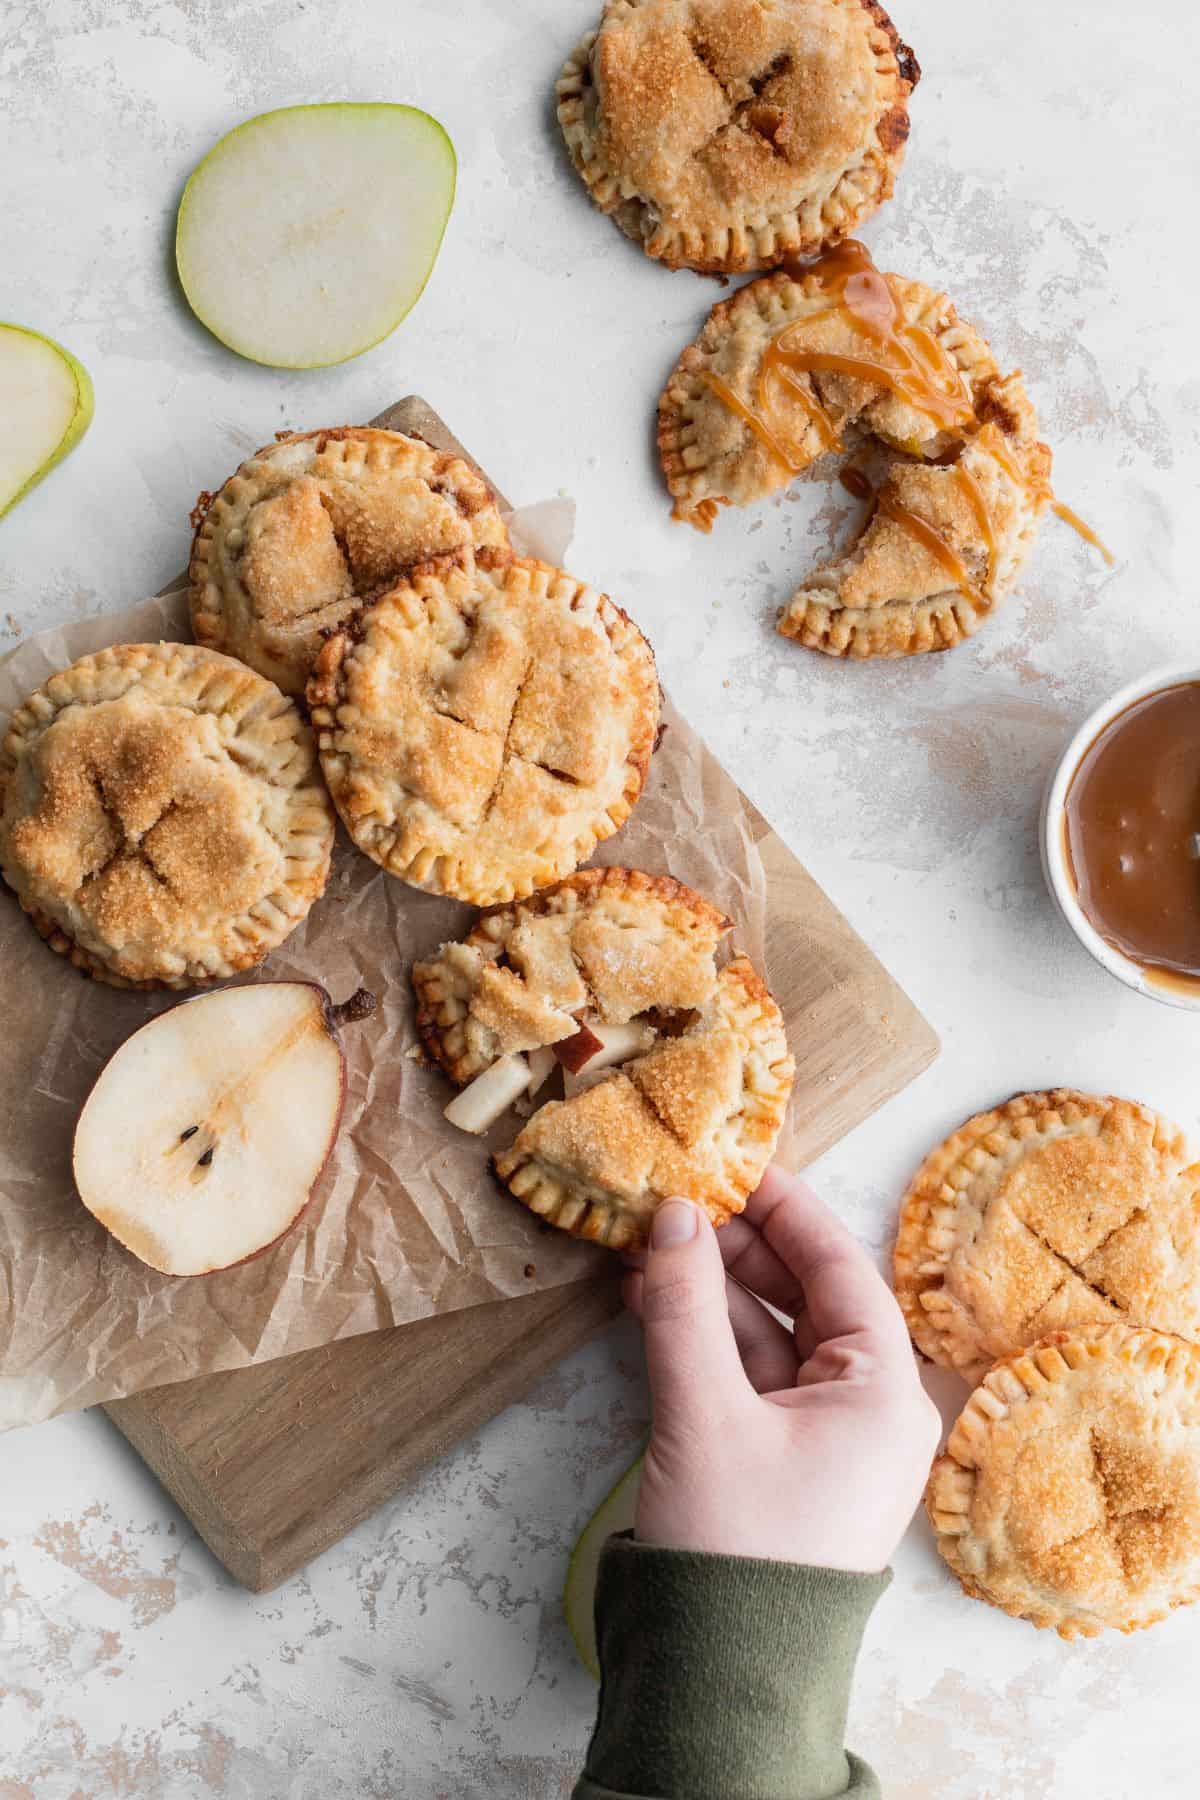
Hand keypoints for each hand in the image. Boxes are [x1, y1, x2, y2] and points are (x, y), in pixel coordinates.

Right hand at [623, 1167, 940, 1571]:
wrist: (719, 1681)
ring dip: (709, 1287)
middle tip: (677, 1199)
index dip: (786, 1209)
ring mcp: (822, 1435)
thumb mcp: (706, 1413)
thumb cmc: (738, 1550)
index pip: (842, 1268)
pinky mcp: (778, 1459)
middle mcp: (868, 1408)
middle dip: (738, 1245)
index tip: (736, 1163)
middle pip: (806, 1295)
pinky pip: (746, 1373)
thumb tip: (675, 1216)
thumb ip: (686, 1305)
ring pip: (768, 1331)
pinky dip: (702, 1334)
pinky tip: (651, 1296)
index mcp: (887, 1393)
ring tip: (648, 1241)